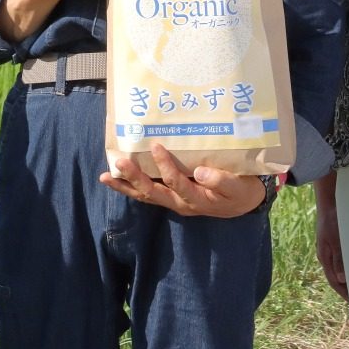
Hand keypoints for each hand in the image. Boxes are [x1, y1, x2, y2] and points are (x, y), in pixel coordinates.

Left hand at [99, 144, 266, 217]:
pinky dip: (131, 187)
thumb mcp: (237, 187)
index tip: (157, 145)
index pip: (176, 183)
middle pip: (153, 193)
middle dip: (134, 178)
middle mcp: (180, 203)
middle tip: (119, 162)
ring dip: (125, 186)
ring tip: (105, 177)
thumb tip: (201, 172)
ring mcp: (174, 201)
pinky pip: (148, 194)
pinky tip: (116, 178)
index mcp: (196, 199)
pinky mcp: (171, 197)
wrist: (244, 202)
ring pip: (146, 196)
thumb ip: (221, 180)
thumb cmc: (240, 191)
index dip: (165, 166)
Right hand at [315, 192, 347, 300]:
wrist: (330, 202)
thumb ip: (339, 258)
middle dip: (348, 288)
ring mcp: (332, 249)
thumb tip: (341, 278)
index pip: (334, 281)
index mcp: (325, 257)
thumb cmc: (331, 220)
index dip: (344, 292)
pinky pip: (346, 259)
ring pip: (342, 269)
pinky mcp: (338, 243)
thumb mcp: (335, 239)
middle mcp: (328, 255)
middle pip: (338, 277)